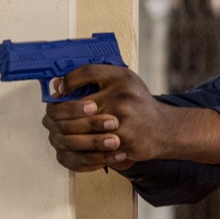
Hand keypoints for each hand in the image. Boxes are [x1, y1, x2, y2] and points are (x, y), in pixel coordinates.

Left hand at [41, 64, 219, 172]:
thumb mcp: (124, 83)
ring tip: (64, 132)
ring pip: (86, 127)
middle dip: (65, 113)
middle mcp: (123, 95)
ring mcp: (125, 118)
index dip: (69, 80)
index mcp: (121, 77)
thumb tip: (61, 84)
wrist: (165, 129)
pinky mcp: (126, 139)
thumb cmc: (139, 106)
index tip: (60, 89)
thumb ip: (99, 80)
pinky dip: (87, 146)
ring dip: (73, 131)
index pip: (87, 72)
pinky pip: (97, 144)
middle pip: (81, 103)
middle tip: (54, 117)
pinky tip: (80, 146)